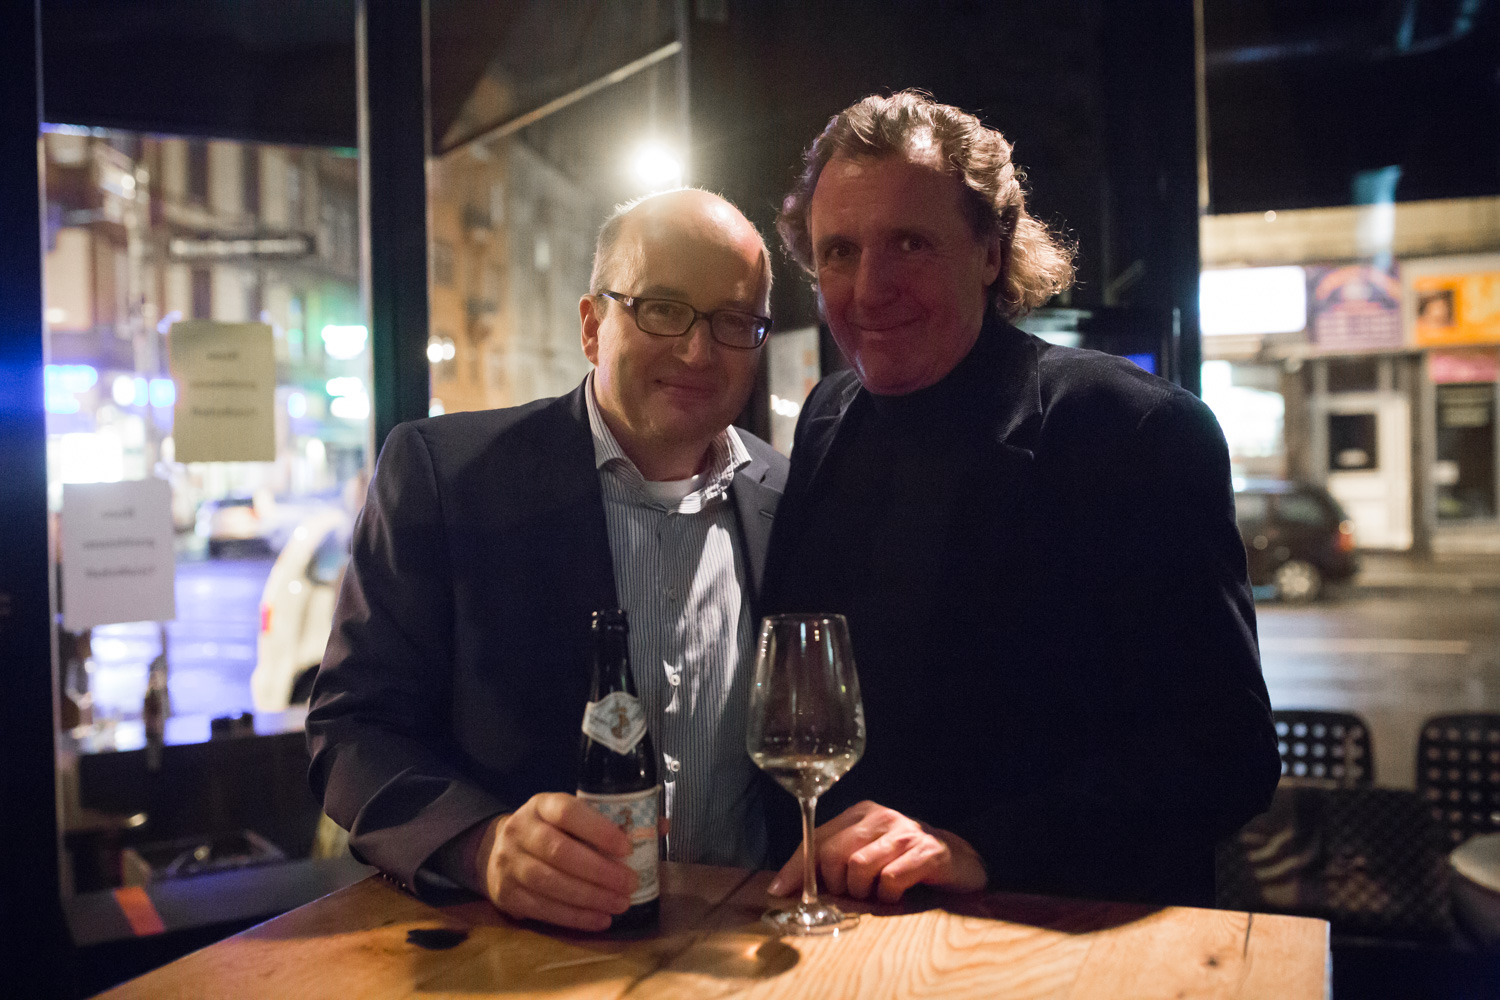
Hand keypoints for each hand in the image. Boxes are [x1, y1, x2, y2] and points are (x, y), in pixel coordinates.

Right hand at [456, 793, 640, 930]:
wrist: (498, 850)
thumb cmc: (550, 831)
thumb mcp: (572, 816)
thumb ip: (611, 820)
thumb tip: (660, 826)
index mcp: (542, 805)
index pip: (569, 812)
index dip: (599, 830)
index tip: (627, 848)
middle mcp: (520, 830)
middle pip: (560, 852)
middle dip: (600, 871)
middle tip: (631, 884)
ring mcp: (509, 863)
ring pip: (550, 883)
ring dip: (590, 897)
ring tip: (620, 904)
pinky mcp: (506, 894)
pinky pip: (542, 909)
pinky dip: (574, 917)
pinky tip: (599, 919)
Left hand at [767, 800, 986, 902]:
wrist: (961, 858)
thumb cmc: (904, 860)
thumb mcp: (868, 852)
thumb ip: (835, 862)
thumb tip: (790, 888)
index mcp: (861, 814)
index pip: (816, 838)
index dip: (796, 867)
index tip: (778, 891)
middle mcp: (880, 817)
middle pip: (833, 854)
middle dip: (836, 884)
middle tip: (854, 894)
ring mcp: (904, 833)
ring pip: (859, 868)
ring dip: (863, 892)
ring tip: (878, 894)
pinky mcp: (927, 853)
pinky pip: (890, 880)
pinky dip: (888, 896)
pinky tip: (898, 895)